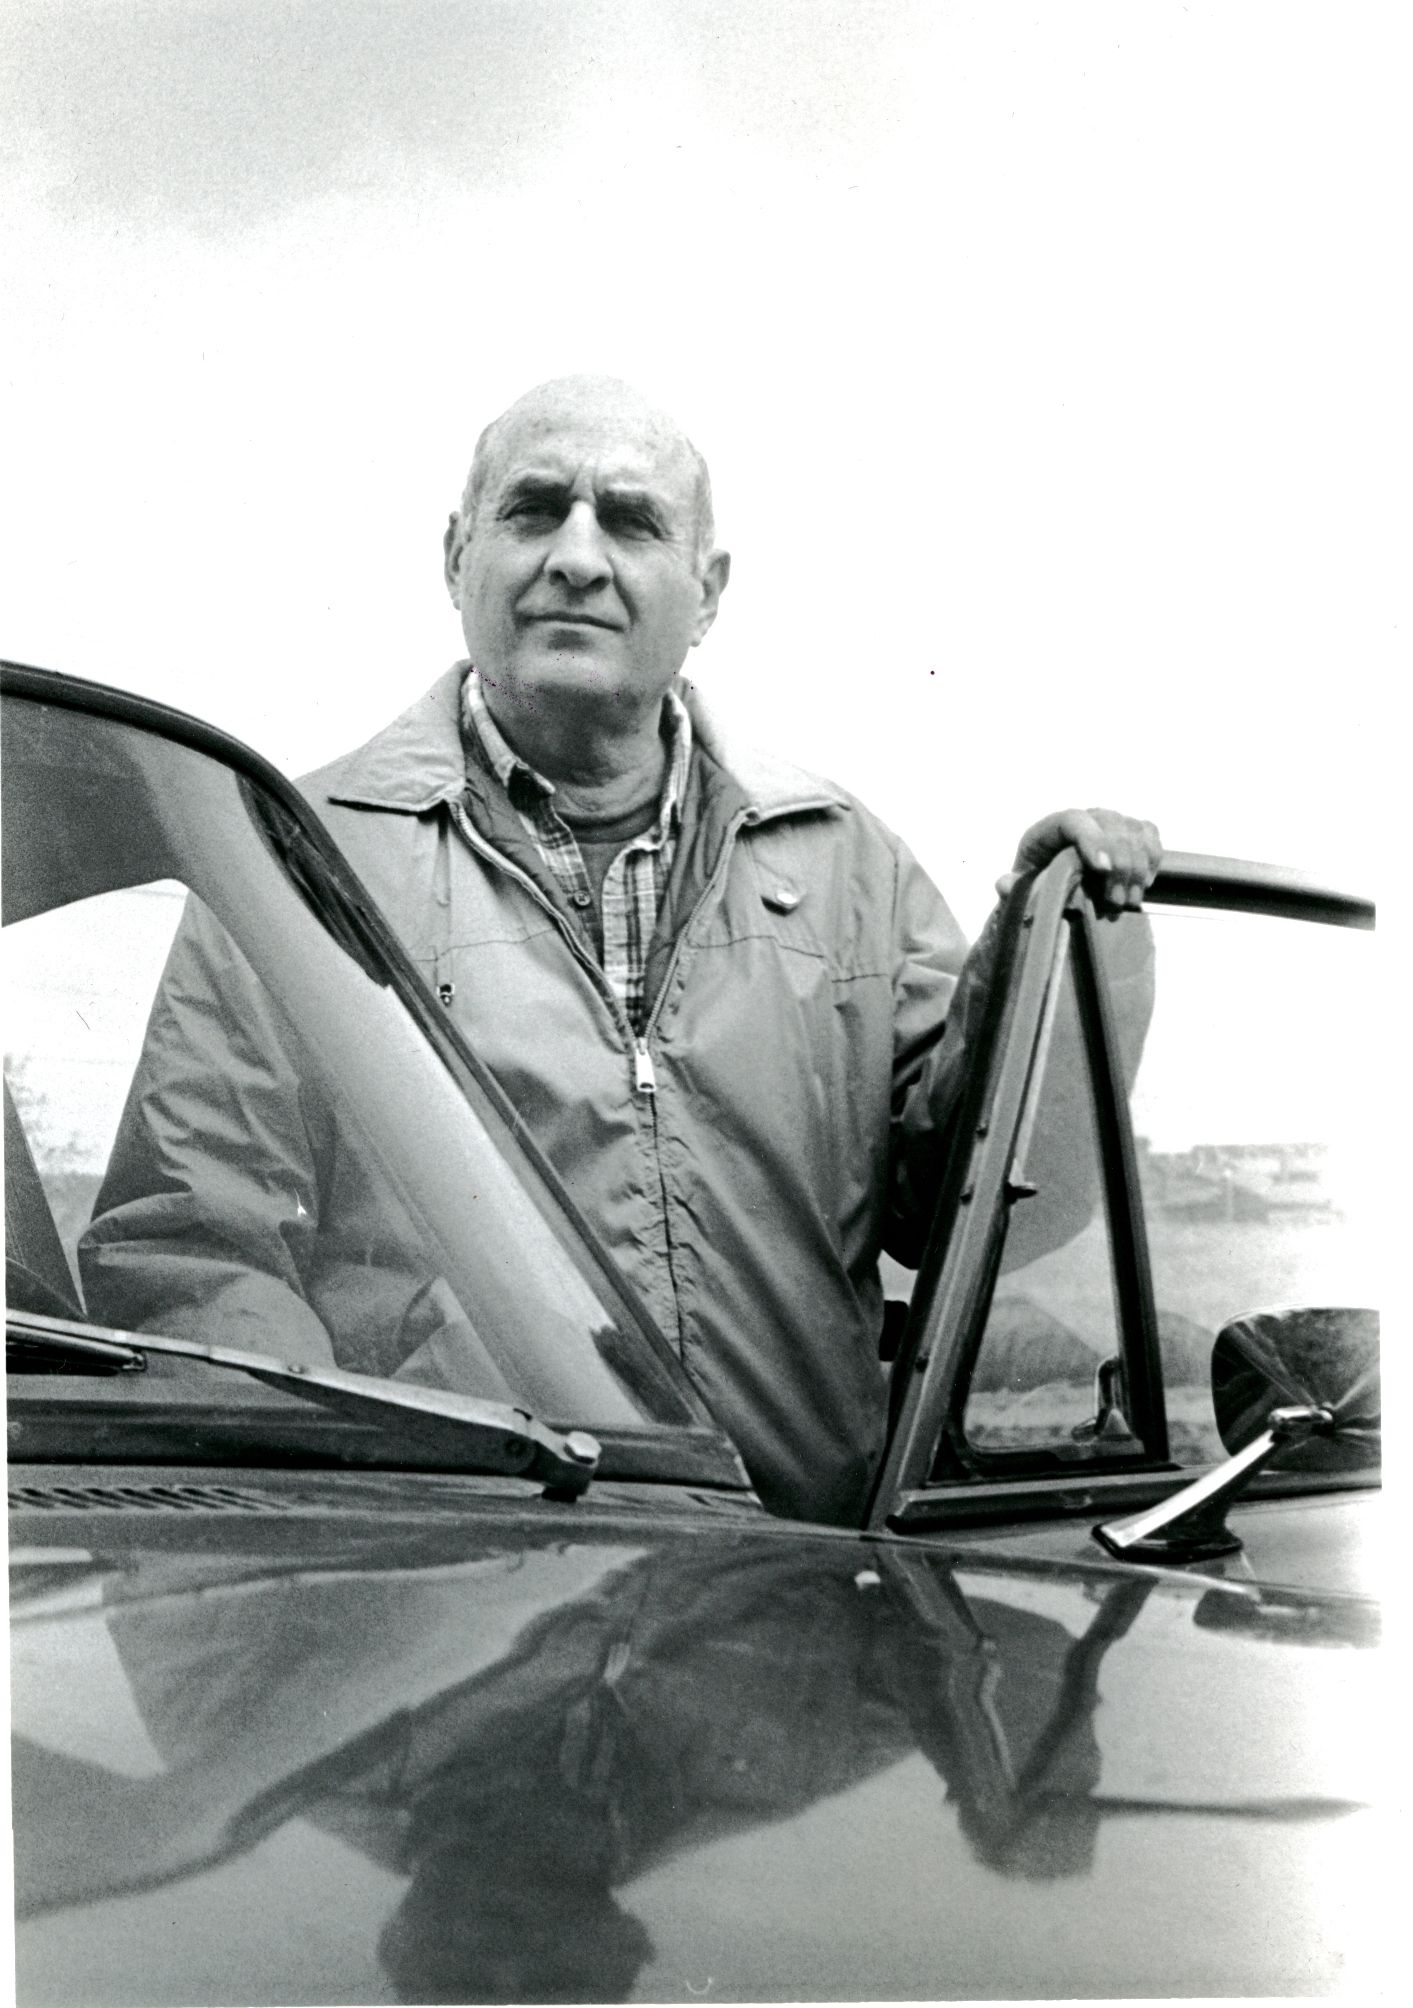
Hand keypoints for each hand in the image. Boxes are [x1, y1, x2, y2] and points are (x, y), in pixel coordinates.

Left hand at [996, 808, 1162, 914]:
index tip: (1102, 867)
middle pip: (1111, 825)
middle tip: (1116, 901)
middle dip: (1120, 865)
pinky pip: (1149, 834)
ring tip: (1128, 900)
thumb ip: (1013, 887)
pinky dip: (1152, 857)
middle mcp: (1083, 819)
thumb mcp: (1020, 890)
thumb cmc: (1036, 887)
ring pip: (1134, 831)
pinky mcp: (1129, 832)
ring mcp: (1108, 823)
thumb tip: (1003, 884)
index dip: (1091, 839)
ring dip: (1137, 867)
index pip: (1074, 821)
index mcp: (1050, 829)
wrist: (1053, 887)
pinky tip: (1144, 883)